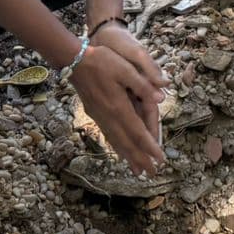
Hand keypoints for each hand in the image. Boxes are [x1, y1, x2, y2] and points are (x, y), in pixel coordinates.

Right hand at [69, 30, 168, 174]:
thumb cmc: (101, 60)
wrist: (73, 60)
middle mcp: (108, 116)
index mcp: (118, 106)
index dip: (149, 147)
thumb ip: (143, 84)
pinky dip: (116, 146)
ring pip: (116, 141)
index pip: (137, 132)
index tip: (160, 159)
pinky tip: (120, 151)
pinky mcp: (94, 113)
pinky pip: (108, 135)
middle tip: (152, 173)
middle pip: (127, 142)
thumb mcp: (125, 67)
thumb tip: (160, 99)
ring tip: (137, 170)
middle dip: (140, 158)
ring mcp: (99, 116)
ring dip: (128, 156)